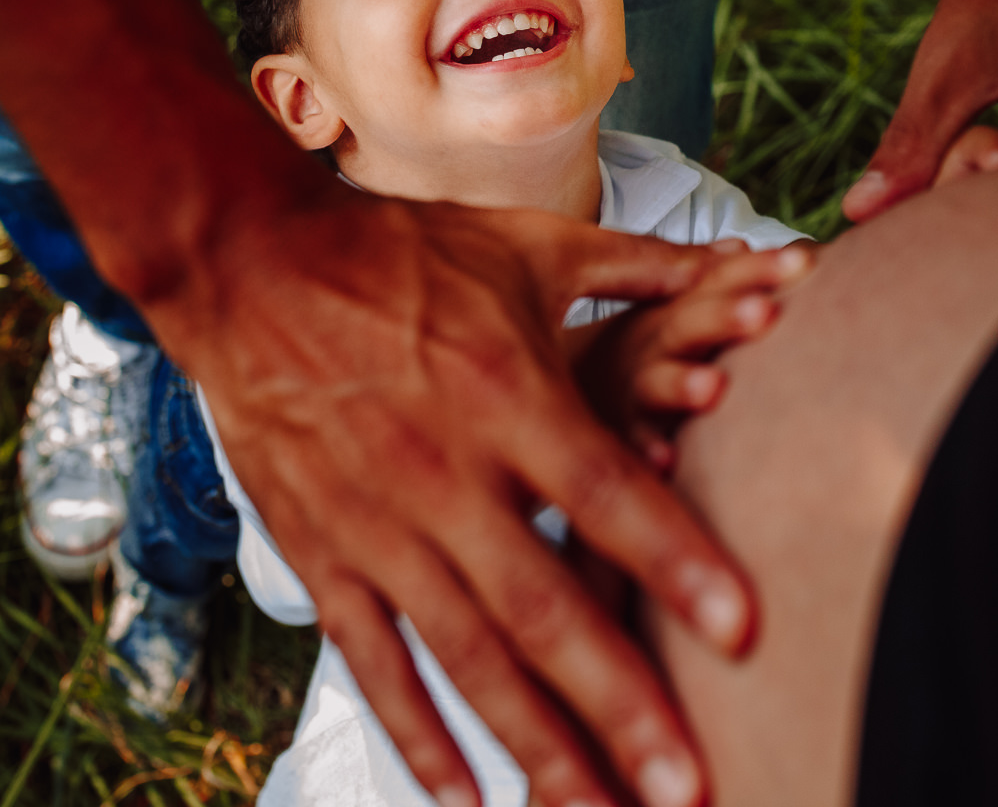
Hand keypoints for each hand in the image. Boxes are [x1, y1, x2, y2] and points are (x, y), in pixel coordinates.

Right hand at [171, 188, 753, 806]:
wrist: (248, 265)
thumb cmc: (403, 253)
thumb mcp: (526, 246)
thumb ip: (640, 268)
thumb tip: (749, 262)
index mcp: (504, 393)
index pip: (603, 492)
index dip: (673, 561)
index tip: (743, 632)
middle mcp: (443, 472)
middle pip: (542, 606)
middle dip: (618, 702)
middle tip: (687, 782)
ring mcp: (377, 525)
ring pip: (467, 655)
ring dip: (537, 744)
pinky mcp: (324, 555)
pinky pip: (375, 661)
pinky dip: (420, 736)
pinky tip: (470, 801)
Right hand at [571, 242, 814, 469]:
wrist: (528, 389)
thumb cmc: (613, 347)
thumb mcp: (650, 307)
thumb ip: (696, 279)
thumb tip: (741, 245)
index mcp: (665, 312)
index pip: (710, 283)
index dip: (753, 271)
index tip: (806, 262)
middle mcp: (642, 348)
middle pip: (685, 327)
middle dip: (725, 317)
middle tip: (765, 312)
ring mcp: (621, 393)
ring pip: (653, 386)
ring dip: (682, 384)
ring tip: (714, 387)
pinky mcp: (605, 439)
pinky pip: (623, 448)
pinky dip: (642, 450)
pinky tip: (665, 461)